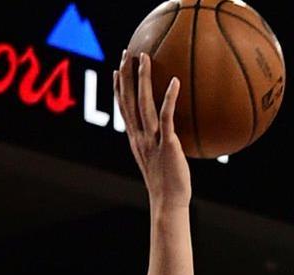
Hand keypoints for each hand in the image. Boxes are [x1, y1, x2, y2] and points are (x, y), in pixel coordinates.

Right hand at [114, 50, 190, 209]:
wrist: (168, 203)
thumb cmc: (169, 185)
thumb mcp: (162, 160)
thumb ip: (164, 144)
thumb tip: (175, 135)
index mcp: (135, 140)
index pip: (123, 109)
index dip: (119, 88)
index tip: (118, 69)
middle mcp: (138, 137)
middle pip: (127, 100)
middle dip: (125, 75)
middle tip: (125, 52)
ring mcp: (151, 140)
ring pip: (142, 104)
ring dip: (142, 79)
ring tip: (144, 58)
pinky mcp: (166, 144)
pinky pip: (166, 117)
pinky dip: (169, 98)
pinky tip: (175, 82)